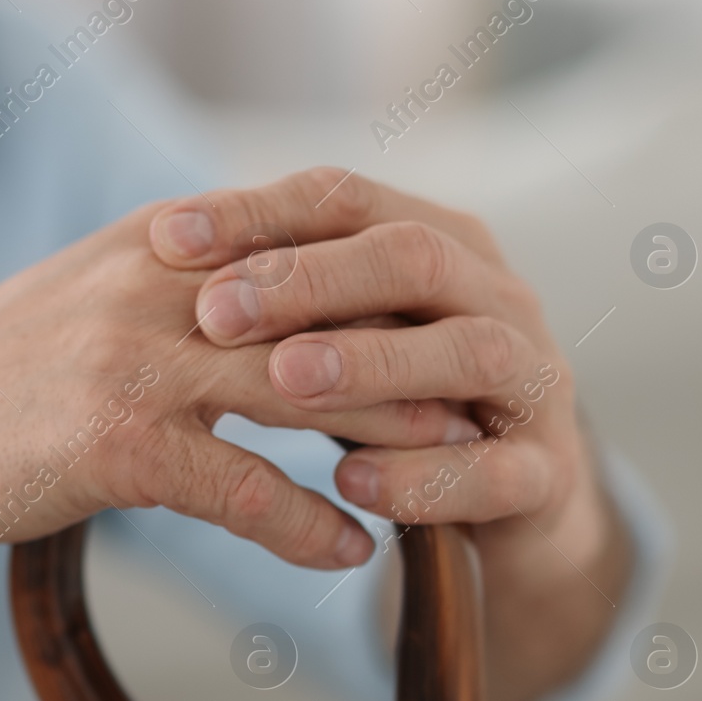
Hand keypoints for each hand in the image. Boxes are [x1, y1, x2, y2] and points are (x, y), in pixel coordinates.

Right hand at [0, 197, 480, 571]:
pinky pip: (241, 485)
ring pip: (299, 387)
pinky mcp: (113, 443)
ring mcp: (133, 361)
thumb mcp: (97, 299)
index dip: (387, 287)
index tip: (453, 325)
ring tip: (453, 471)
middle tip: (485, 393)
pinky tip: (350, 551)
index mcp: (163, 245)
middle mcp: (156, 286)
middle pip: (321, 309)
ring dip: (387, 432)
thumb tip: (269, 300)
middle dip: (411, 352)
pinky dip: (305, 522)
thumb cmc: (3, 374)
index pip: (304, 248)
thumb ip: (184, 286)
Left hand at [142, 168, 630, 700]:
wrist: (511, 500)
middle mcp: (496, 294)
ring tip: (284, 380)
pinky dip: (422, 475)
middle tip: (216, 312)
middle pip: (409, 256)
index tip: (164, 237)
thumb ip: (279, 290)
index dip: (256, 213)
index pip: (345, 200)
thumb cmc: (398, 395)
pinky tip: (350, 482)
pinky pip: (493, 471)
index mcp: (438, 240)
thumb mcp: (339, 330)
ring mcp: (534, 380)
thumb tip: (156, 241)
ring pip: (465, 350)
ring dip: (371, 362)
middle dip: (309, 279)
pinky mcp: (545, 474)